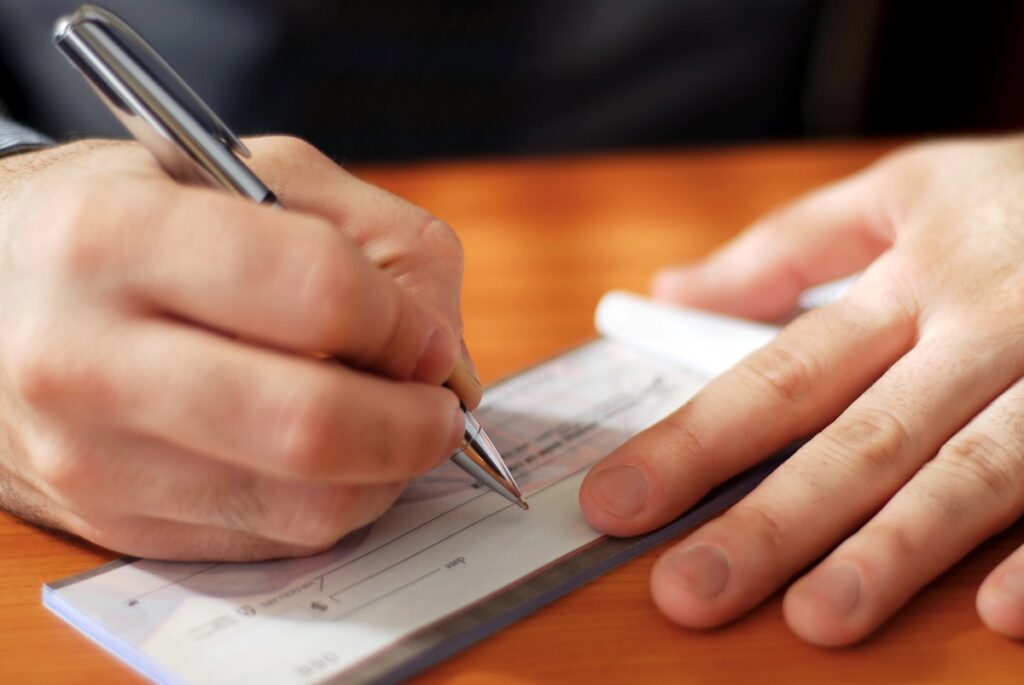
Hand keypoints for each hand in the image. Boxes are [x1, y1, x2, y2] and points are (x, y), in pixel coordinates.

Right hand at [0, 137, 475, 559]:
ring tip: (387, 425)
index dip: (401, 321)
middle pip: (309, 423)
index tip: (423, 336)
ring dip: (384, 471)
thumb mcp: (240, 171)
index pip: (315, 291)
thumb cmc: (127, 222)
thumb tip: (441, 352)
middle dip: (414, 423)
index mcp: (116, 237)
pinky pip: (273, 538)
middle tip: (437, 406)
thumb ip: (371, 236)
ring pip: (304, 503)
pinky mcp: (118, 526)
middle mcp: (88, 358)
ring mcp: (95, 460)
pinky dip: (332, 501)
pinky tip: (325, 455)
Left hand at [580, 136, 1023, 643]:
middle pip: (860, 437)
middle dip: (772, 522)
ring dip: (896, 550)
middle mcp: (982, 330)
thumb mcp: (906, 192)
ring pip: (973, 472)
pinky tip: (1000, 613)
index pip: (779, 376)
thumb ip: (787, 247)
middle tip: (688, 594)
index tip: (617, 501)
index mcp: (911, 283)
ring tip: (817, 620)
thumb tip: (670, 292)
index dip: (694, 442)